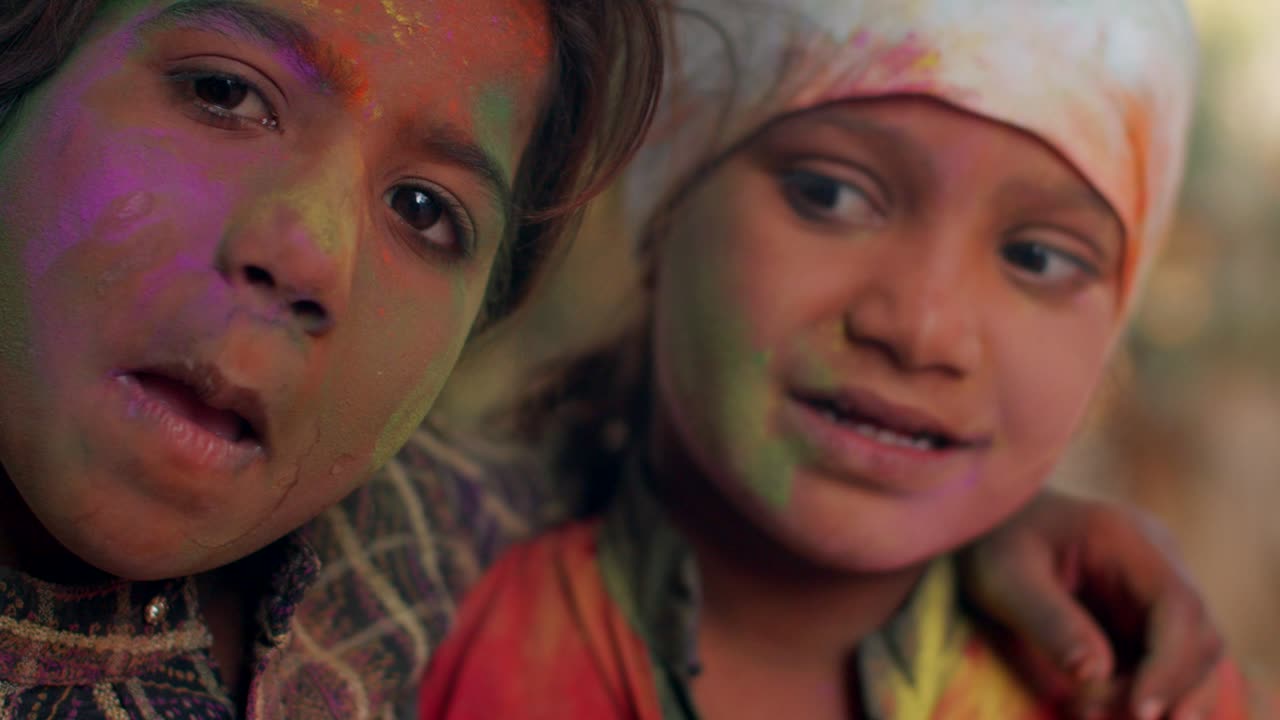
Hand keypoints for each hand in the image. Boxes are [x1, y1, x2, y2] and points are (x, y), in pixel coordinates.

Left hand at [959, 490, 1224, 719]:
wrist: (986, 526)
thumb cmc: (992, 542)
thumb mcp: (1004, 578)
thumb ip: (1048, 621)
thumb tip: (1097, 675)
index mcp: (1127, 539)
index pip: (1180, 606)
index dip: (1172, 665)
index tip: (1142, 711)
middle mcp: (1156, 563)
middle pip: (1200, 639)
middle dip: (1167, 691)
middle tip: (1105, 716)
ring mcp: (1152, 593)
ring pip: (1189, 661)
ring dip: (1155, 699)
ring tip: (1089, 714)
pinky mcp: (1141, 620)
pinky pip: (1161, 667)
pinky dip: (1137, 695)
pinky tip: (1093, 708)